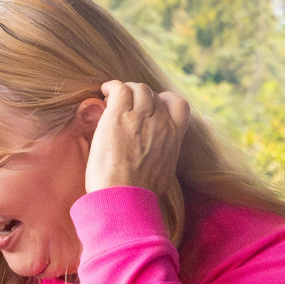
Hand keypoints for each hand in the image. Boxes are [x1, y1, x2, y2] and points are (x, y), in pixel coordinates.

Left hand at [85, 81, 189, 197]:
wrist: (125, 197)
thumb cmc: (139, 194)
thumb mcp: (163, 174)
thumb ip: (162, 157)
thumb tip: (153, 158)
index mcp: (174, 136)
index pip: (179, 105)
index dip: (164, 100)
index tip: (152, 106)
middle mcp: (160, 122)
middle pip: (153, 95)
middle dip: (140, 97)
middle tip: (125, 105)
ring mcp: (140, 117)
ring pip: (138, 89)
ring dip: (126, 90)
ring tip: (112, 99)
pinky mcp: (118, 116)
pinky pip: (119, 89)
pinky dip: (111, 87)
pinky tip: (105, 92)